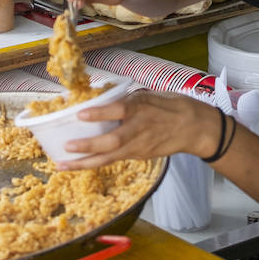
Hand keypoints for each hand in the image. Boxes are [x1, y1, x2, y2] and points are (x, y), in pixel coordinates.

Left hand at [58, 90, 216, 169]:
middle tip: (67, 146)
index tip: (80, 114)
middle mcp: (140, 129)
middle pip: (112, 141)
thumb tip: (101, 99)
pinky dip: (95, 162)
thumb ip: (128, 99)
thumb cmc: (172, 106)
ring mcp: (139, 146)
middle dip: (88, 146)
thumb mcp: (150, 95)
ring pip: (109, 157)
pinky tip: (78, 164)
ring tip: (63, 164)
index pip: (119, 110)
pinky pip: (114, 160)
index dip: (99, 113)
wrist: (195, 128)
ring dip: (85, 162)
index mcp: (143, 108)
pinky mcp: (139, 155)